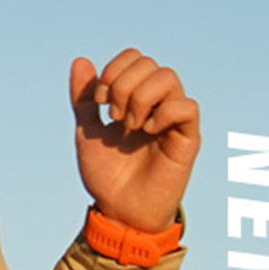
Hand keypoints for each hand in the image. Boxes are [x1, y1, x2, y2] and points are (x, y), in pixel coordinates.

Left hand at [70, 50, 199, 232]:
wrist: (118, 212)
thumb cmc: (107, 176)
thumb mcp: (87, 132)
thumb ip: (84, 99)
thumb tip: (81, 60)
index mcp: (136, 100)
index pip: (135, 58)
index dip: (114, 70)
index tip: (99, 102)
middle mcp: (157, 105)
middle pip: (150, 64)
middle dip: (124, 85)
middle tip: (114, 116)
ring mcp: (173, 120)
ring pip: (168, 78)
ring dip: (140, 98)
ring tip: (130, 126)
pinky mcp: (187, 140)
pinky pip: (187, 107)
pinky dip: (162, 113)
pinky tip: (147, 132)